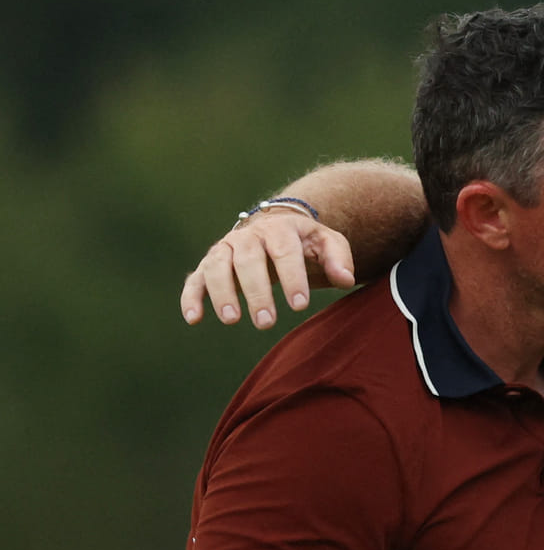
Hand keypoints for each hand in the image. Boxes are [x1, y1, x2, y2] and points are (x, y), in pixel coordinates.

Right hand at [181, 210, 354, 328]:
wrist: (276, 227)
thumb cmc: (305, 242)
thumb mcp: (327, 242)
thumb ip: (338, 258)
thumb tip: (345, 279)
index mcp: (279, 229)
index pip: (285, 252)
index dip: (292, 278)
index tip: (299, 305)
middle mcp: (248, 236)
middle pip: (248, 260)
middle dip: (256, 291)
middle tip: (266, 322)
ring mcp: (225, 249)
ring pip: (218, 267)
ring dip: (222, 293)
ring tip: (232, 320)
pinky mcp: (209, 264)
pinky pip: (196, 279)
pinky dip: (191, 296)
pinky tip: (194, 318)